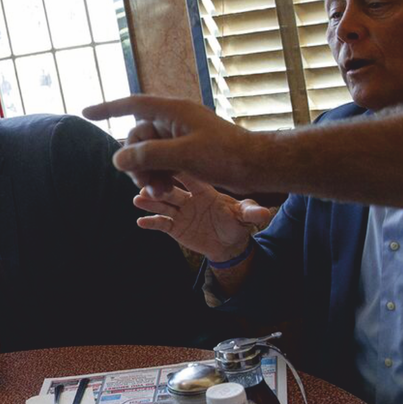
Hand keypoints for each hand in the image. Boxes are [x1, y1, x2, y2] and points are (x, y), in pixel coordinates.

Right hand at [83, 96, 258, 195]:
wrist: (256, 167)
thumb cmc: (225, 156)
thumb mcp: (183, 156)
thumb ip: (147, 155)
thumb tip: (116, 157)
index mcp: (173, 111)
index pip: (133, 105)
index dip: (107, 108)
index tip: (85, 113)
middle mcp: (174, 120)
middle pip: (137, 137)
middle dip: (136, 161)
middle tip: (145, 183)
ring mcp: (180, 137)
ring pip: (148, 153)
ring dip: (147, 173)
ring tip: (159, 191)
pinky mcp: (186, 152)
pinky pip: (161, 162)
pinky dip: (159, 175)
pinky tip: (165, 191)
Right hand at [132, 173, 271, 261]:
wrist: (229, 242)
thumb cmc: (237, 223)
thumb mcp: (244, 216)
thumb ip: (250, 213)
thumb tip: (265, 213)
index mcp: (203, 189)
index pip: (187, 174)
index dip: (176, 168)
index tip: (166, 160)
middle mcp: (188, 197)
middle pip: (168, 187)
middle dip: (156, 184)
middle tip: (145, 182)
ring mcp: (180, 211)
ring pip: (160, 204)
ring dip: (149, 201)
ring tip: (138, 200)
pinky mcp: (175, 227)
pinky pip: (160, 224)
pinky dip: (150, 223)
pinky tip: (140, 223)